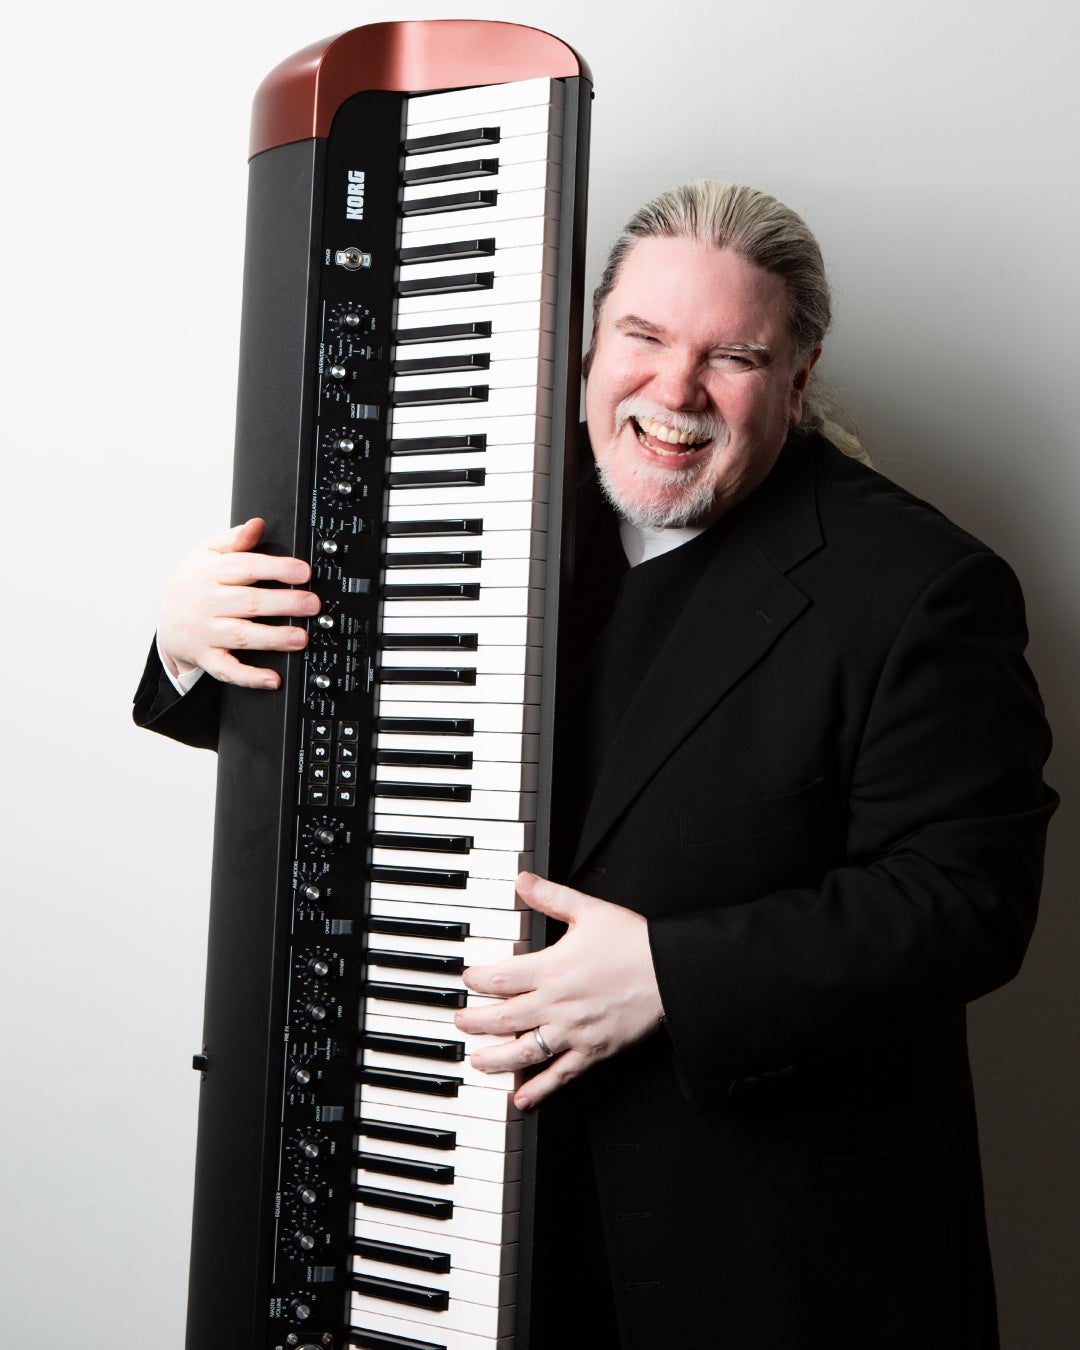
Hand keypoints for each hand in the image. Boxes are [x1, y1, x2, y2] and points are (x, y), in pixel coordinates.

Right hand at [157, 517, 318, 688]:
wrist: (166, 622)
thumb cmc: (193, 584)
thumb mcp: (206, 554)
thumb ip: (235, 540)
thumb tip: (257, 524)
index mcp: (209, 572)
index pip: (246, 567)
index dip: (276, 568)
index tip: (303, 571)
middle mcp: (206, 602)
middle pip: (248, 602)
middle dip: (283, 603)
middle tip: (312, 604)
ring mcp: (205, 631)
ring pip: (241, 635)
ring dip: (273, 638)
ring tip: (300, 638)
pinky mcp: (206, 657)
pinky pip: (227, 669)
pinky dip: (249, 676)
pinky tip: (271, 679)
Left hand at [455, 872, 664, 1109]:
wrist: (671, 974)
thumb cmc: (634, 943)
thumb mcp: (590, 910)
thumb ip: (551, 897)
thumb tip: (523, 880)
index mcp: (552, 969)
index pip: (499, 979)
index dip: (476, 980)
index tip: (468, 980)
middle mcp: (557, 1004)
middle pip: (503, 1019)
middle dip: (475, 1022)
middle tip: (460, 1021)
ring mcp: (573, 1032)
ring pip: (523, 1052)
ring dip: (495, 1058)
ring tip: (477, 1059)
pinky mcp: (592, 1052)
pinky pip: (559, 1075)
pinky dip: (538, 1090)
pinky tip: (520, 1099)